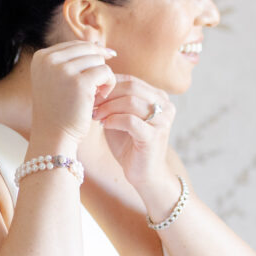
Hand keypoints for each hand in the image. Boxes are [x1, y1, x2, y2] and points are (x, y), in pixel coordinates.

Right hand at [30, 40, 116, 144]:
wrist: (53, 136)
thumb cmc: (58, 110)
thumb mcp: (57, 80)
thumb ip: (72, 60)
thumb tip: (100, 43)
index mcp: (41, 57)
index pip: (76, 45)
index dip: (91, 55)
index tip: (97, 73)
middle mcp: (49, 60)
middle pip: (88, 49)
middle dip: (97, 65)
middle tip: (98, 85)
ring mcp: (64, 70)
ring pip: (98, 60)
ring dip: (103, 76)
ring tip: (96, 94)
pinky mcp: (80, 82)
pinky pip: (106, 71)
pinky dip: (109, 83)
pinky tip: (102, 96)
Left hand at [92, 73, 174, 189]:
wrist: (145, 175)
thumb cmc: (130, 146)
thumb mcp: (120, 118)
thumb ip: (113, 102)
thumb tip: (93, 86)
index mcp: (158, 97)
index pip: (131, 80)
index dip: (108, 84)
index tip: (90, 93)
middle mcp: (165, 105)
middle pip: (132, 86)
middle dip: (107, 94)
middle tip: (91, 103)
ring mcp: (162, 120)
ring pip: (131, 101)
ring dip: (108, 107)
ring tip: (95, 115)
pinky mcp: (155, 135)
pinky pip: (130, 120)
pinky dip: (113, 120)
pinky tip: (104, 125)